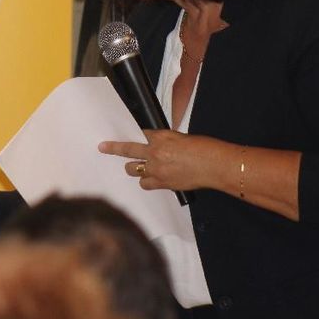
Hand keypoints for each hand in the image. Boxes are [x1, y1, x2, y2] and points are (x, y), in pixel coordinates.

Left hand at [99, 129, 219, 191]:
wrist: (214, 165)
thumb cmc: (204, 148)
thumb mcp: (183, 138)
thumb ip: (167, 142)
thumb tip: (160, 146)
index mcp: (161, 137)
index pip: (141, 134)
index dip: (137, 136)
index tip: (126, 135)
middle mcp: (155, 152)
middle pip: (127, 150)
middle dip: (114, 148)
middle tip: (103, 147)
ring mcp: (156, 169)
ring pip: (132, 169)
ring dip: (133, 168)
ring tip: (134, 167)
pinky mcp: (162, 183)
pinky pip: (145, 184)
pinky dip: (146, 182)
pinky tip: (152, 180)